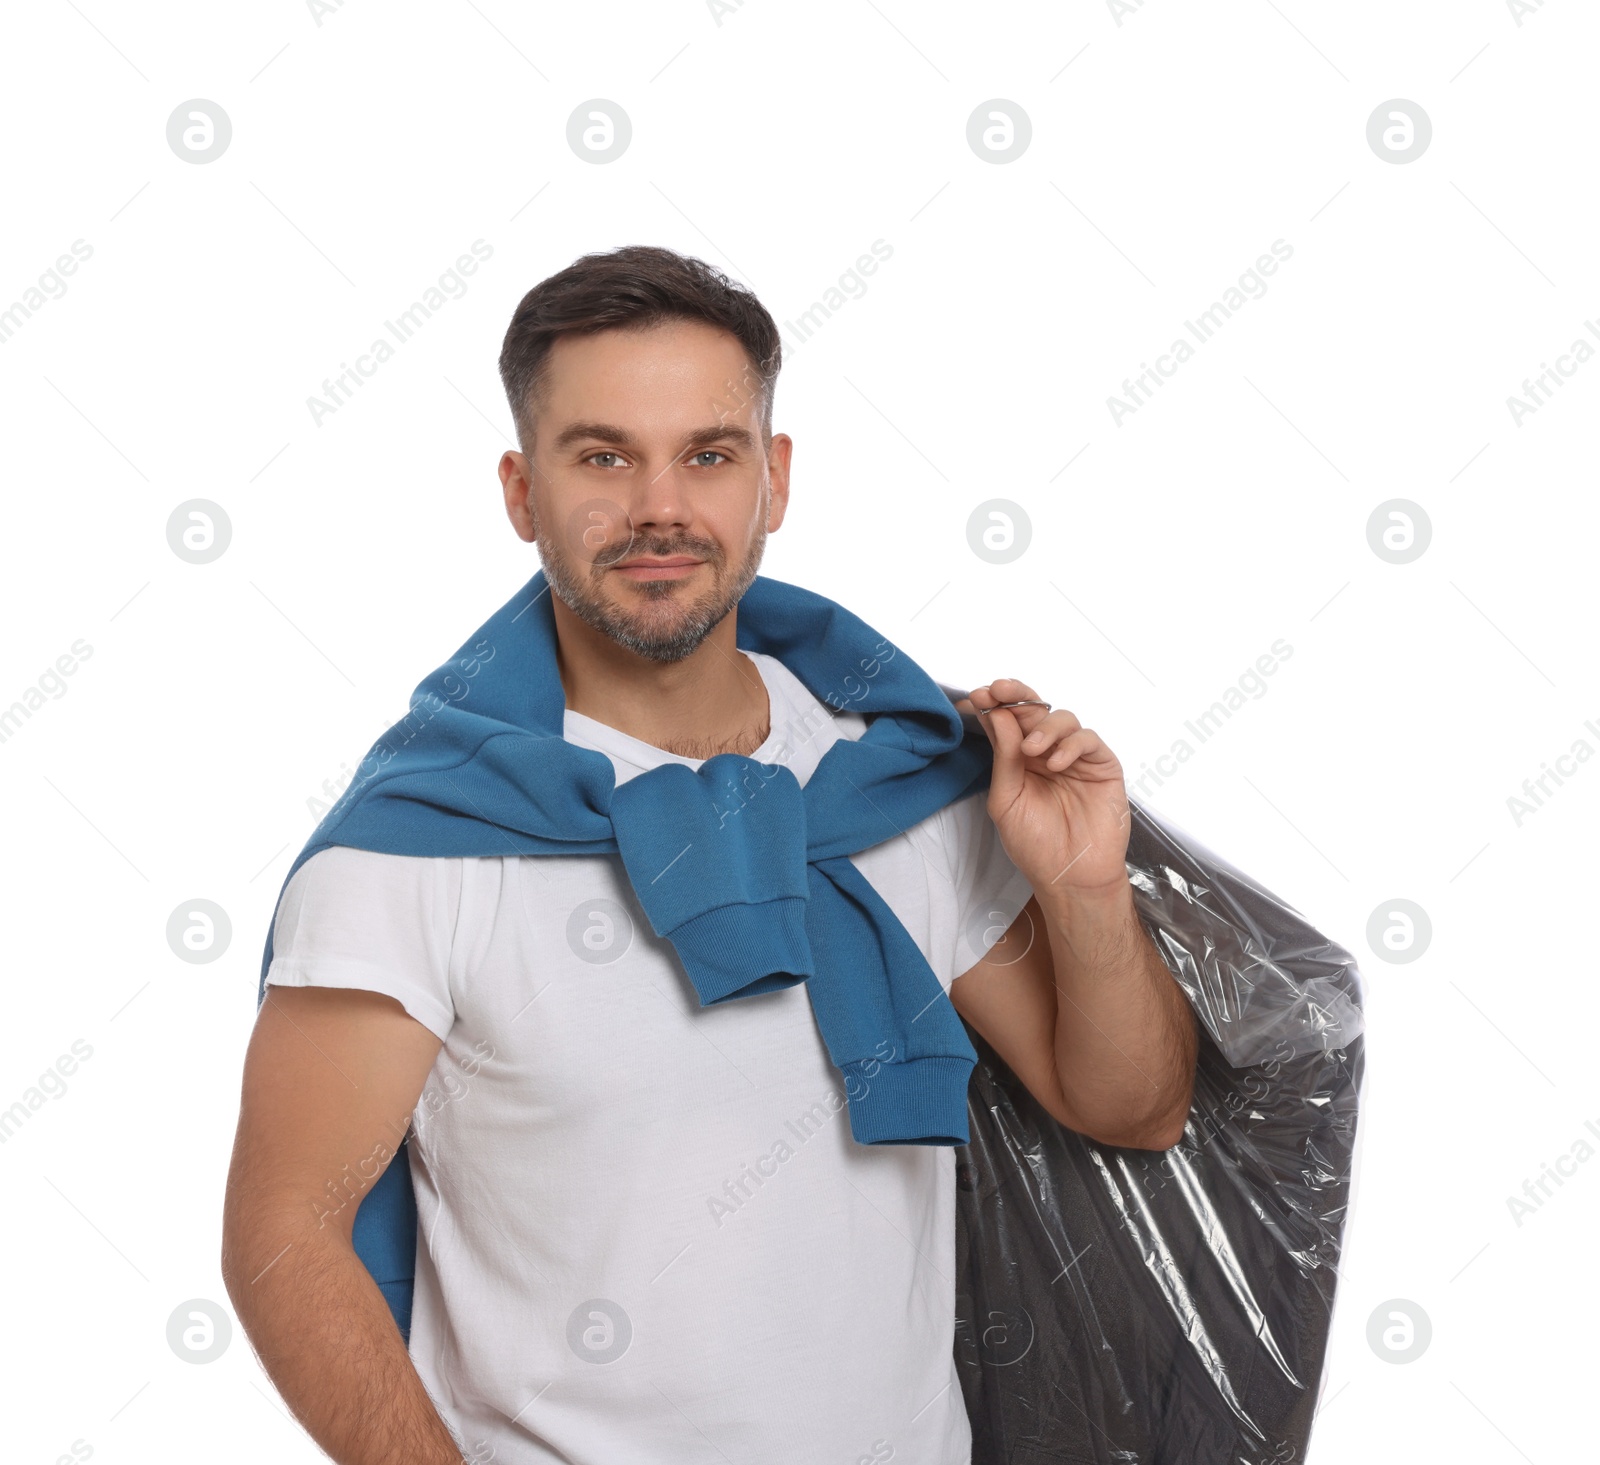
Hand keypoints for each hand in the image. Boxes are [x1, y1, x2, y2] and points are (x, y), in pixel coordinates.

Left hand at [957, 677, 1130, 901]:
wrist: (1071, 877)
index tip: (979, 696)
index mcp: (1020, 761)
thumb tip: (997, 715)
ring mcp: (1076, 758)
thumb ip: (1004, 758)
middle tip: (999, 692)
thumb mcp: (1006, 801)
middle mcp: (1047, 754)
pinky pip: (1088, 740)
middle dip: (1015, 697)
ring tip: (1031, 750)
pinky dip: (1071, 745)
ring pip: (1063, 719)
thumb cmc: (1036, 846)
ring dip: (1043, 726)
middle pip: (1034, 711)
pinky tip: (1057, 763)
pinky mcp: (1102, 765)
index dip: (994, 705)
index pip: (1008, 722)